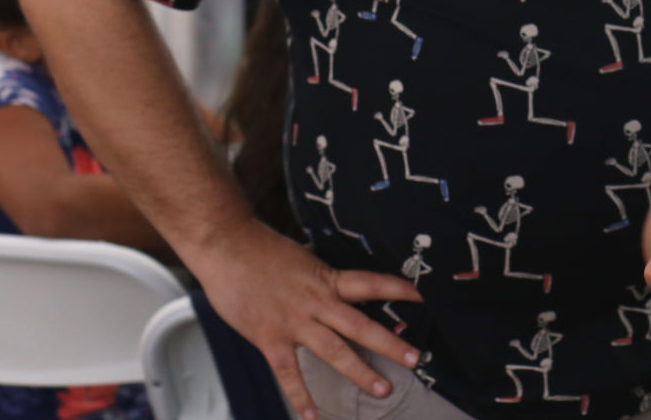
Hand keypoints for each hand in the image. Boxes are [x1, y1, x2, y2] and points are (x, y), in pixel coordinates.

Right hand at [189, 217, 422, 419]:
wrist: (227, 247)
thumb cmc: (262, 250)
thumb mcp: (303, 258)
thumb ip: (320, 278)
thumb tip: (334, 285)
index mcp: (327, 279)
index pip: (371, 284)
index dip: (398, 290)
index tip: (423, 297)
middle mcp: (316, 302)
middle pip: (360, 325)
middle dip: (389, 343)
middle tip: (415, 359)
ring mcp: (294, 323)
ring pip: (334, 351)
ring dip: (360, 371)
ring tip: (383, 389)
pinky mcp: (269, 339)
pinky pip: (289, 373)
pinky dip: (301, 397)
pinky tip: (313, 417)